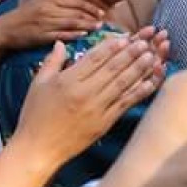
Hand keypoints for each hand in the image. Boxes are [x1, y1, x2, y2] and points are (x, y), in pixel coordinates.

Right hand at [0, 0, 104, 48]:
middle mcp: (48, 8)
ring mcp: (45, 22)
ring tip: (98, 28)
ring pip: (72, 23)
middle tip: (104, 21)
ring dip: (87, 25)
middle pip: (76, 12)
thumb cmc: (25, 16)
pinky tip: (84, 34)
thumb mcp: (41, 3)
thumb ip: (60, 3)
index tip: (102, 12)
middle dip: (92, 17)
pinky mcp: (41, 35)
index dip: (91, 7)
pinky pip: (62, 34)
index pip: (76, 1)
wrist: (5, 29)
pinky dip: (74, 34)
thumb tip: (82, 6)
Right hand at [11, 35, 164, 170]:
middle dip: (131, 53)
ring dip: (139, 68)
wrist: (37, 149)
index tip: (126, 37)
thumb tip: (61, 43)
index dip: (112, 46)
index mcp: (68, 81)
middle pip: (112, 68)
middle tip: (145, 42)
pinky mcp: (105, 122)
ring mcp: (96, 108)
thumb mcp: (38, 85)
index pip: (95, 58)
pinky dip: (139, 92)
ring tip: (152, 56)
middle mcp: (84, 93)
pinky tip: (150, 82)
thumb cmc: (35, 116)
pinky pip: (125, 103)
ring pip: (122, 83)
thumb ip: (52, 61)